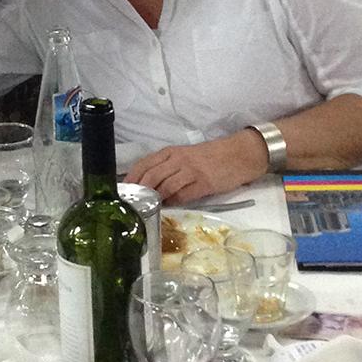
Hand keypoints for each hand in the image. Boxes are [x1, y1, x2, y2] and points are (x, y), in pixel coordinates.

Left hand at [124, 133, 263, 204]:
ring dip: (155, 199)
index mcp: (171, 152)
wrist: (238, 154)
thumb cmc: (210, 157)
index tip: (123, 191)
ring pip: (165, 186)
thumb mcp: (185, 156)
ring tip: (147, 208)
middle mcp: (178, 160)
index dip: (132, 178)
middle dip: (139, 191)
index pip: (144, 164)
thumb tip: (149, 186)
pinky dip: (174, 202)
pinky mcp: (204, 183)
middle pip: (151, 175)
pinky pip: (183, 195)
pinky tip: (169, 208)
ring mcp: (191, 171)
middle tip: (131, 204)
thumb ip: (168, 168)